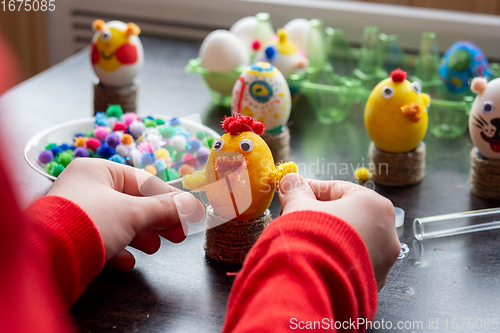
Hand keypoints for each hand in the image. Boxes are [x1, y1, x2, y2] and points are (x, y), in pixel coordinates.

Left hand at [47, 158, 204, 270]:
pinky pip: (102, 239)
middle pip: (133, 203)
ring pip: (119, 222)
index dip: (170, 199)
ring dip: (140, 236)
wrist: (47, 259)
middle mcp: (86, 188)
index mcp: (98, 171)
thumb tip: (192, 204)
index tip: (189, 214)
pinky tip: (127, 262)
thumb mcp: (134, 213)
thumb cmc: (91, 222)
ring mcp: (77, 212)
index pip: (143, 181)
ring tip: (153, 248)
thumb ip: (165, 209)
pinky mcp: (73, 236)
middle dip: (156, 221)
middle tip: (177, 235)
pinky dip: (118, 250)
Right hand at [278, 173, 399, 290]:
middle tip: (296, 217)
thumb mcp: (299, 207)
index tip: (294, 194)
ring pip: (351, 242)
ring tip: (303, 241)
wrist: (315, 284)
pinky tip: (315, 260)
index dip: (311, 191)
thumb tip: (290, 181)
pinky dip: (335, 260)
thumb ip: (295, 191)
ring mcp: (384, 262)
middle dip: (321, 216)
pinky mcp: (374, 284)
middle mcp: (388, 232)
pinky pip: (351, 264)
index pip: (339, 190)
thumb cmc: (313, 238)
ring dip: (328, 238)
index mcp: (376, 205)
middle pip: (348, 216)